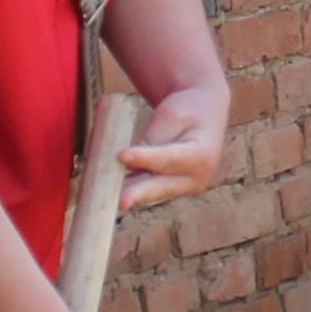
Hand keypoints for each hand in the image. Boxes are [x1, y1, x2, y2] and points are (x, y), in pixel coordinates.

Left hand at [115, 81, 232, 211]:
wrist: (204, 115)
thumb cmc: (186, 111)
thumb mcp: (170, 117)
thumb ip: (151, 141)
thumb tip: (125, 160)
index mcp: (201, 155)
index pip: (168, 159)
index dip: (145, 159)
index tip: (122, 155)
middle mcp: (196, 178)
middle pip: (161, 186)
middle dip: (137, 193)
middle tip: (119, 201)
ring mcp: (184, 188)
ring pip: (151, 191)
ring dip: (128, 194)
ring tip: (106, 197)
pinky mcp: (170, 190)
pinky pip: (147, 190)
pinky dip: (129, 190)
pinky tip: (109, 193)